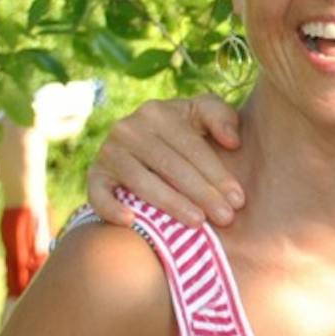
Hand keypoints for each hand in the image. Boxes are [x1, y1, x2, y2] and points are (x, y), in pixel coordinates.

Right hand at [86, 92, 246, 228]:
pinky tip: (131, 222)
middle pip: (170, 167)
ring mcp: (109, 152)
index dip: (217, 175)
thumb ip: (222, 117)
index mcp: (157, 112)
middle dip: (202, 194)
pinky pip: (98, 192)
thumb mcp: (205, 115)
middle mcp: (128, 129)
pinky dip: (110, 207)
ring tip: (198, 223)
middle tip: (226, 218)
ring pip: (142, 182)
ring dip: (171, 204)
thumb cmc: (187, 132)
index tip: (239, 200)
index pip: (191, 148)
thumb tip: (232, 141)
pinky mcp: (95, 174)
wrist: (148, 145)